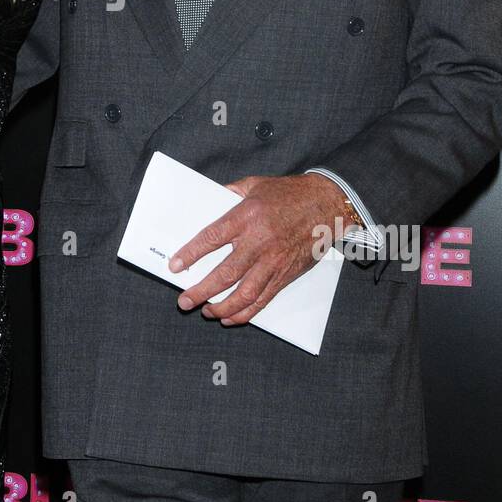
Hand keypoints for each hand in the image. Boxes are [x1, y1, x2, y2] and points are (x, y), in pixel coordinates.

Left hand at [168, 173, 344, 324]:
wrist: (327, 204)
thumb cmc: (290, 193)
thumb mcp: (255, 184)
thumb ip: (229, 192)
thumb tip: (208, 198)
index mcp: (247, 217)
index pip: (212, 239)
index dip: (191, 254)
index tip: (175, 266)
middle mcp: (259, 242)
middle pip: (225, 273)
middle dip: (201, 291)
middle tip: (184, 301)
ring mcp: (273, 261)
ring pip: (244, 293)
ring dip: (222, 308)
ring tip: (206, 312)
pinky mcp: (285, 274)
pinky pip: (263, 299)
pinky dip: (245, 312)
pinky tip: (230, 317)